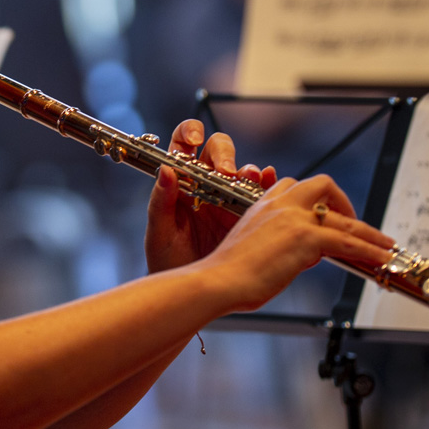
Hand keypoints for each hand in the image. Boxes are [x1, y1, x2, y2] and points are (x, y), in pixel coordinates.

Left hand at [144, 119, 276, 272]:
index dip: (190, 134)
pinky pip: (261, 192)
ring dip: (247, 169)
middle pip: (218, 151)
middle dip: (223, 154)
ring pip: (242, 171)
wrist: (190, 294)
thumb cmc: (167, 264)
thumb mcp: (159, 234)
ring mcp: (228, 199)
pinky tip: (269, 182)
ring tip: (249, 178)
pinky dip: (267, 183)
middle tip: (226, 171)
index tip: (194, 140)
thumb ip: (160, 203)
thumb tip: (166, 171)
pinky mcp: (247, 215)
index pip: (183, 146)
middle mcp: (204, 185)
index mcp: (179, 184)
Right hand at [203, 175, 394, 311]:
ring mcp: (294, 218)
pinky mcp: (305, 238)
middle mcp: (280, 204)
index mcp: (264, 203)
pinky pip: (349, 242)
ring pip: (344, 219)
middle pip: (323, 185)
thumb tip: (305, 256)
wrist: (219, 280)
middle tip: (354, 225)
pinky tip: (380, 258)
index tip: (327, 216)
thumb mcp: (254, 247)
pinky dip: (370, 250)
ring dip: (370, 233)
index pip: (296, 187)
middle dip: (344, 204)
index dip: (317, 200)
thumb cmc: (228, 273)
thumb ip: (279, 243)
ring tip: (385, 245)